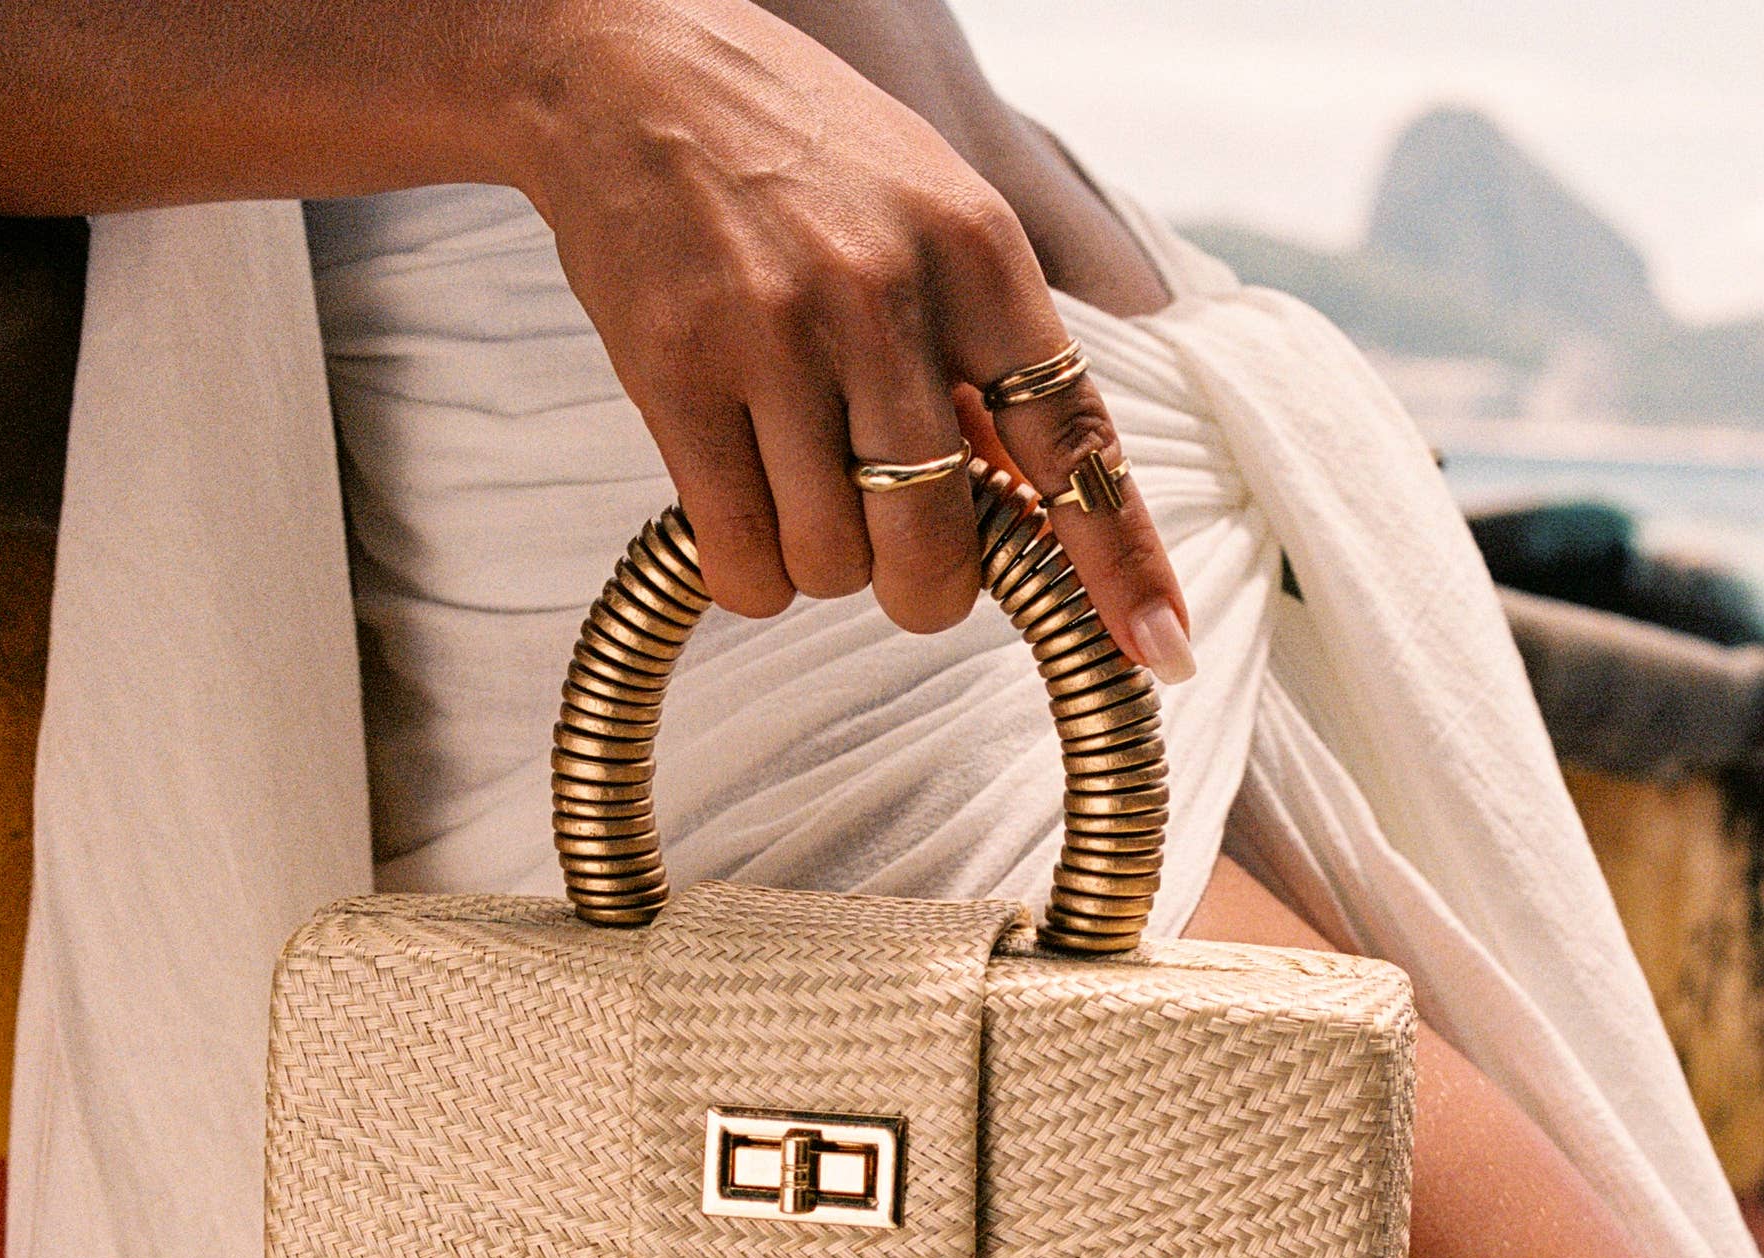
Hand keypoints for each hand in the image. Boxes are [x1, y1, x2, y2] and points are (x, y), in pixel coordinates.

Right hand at [523, 0, 1192, 678]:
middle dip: (924, 589)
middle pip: (938, 543)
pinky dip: (750, 575)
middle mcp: (886, 296)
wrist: (633, 73)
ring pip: (832, 563)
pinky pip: (740, 557)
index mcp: (978, 253)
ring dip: (822, 568)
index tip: (1159, 649)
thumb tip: (1032, 508)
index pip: (1074, 440)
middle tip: (897, 561)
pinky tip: (742, 524)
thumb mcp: (933, 215)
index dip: (1120, 563)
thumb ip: (988, 355)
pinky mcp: (677, 375)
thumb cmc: (801, 155)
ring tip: (797, 492)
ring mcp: (776, 338)